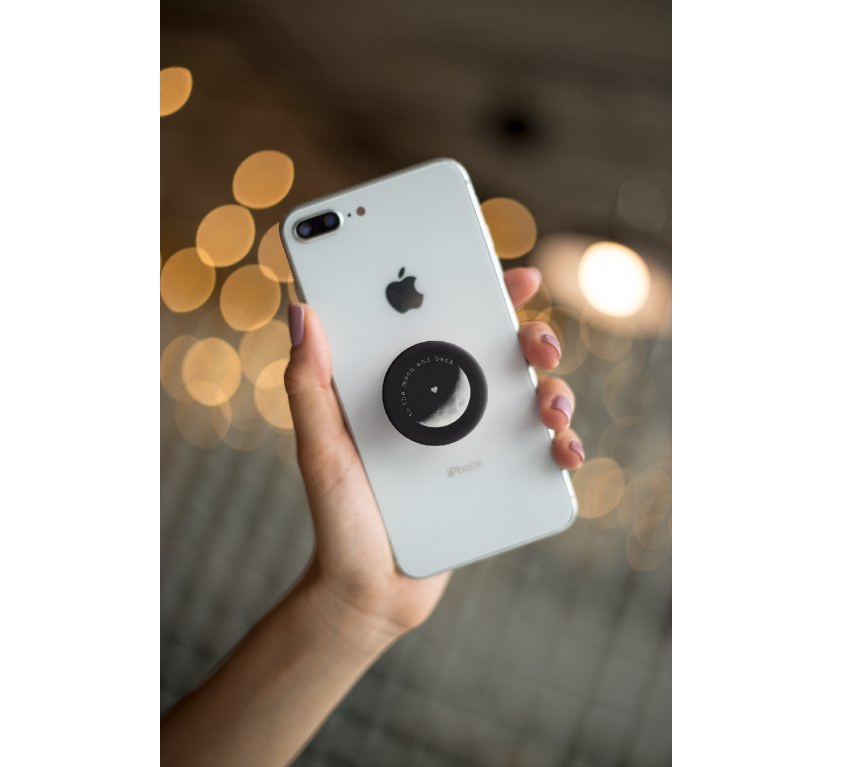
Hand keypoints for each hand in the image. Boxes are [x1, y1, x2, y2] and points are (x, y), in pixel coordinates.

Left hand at [283, 267, 582, 648]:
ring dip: (556, 391)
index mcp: (407, 385)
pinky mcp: (501, 483)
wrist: (369, 592)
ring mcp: (479, 445)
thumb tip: (302, 312)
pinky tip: (561, 450)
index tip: (511, 274)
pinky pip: (542, 456)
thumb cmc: (339, 516)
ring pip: (533, 400)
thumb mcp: (320, 448)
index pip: (448, 323)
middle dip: (533, 338)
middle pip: (503, 356)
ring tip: (548, 406)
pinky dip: (563, 446)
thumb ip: (309, 385)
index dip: (482, 292)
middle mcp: (449, 407)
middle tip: (537, 344)